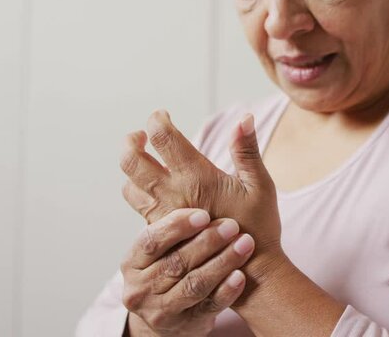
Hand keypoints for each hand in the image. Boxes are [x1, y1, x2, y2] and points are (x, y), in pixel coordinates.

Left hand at [120, 111, 282, 266]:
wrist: (249, 273)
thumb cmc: (258, 227)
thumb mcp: (260, 185)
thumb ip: (247, 150)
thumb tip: (244, 118)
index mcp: (197, 177)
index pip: (163, 137)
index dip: (158, 119)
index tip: (162, 116)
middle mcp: (173, 194)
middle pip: (132, 160)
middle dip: (132, 141)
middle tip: (141, 135)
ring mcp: (163, 215)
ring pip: (129, 184)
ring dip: (132, 167)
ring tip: (144, 159)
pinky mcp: (160, 232)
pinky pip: (137, 206)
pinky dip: (138, 190)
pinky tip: (152, 186)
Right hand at [121, 208, 255, 335]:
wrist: (169, 314)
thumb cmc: (167, 266)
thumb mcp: (157, 247)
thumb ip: (165, 220)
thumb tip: (169, 170)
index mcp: (132, 262)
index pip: (151, 241)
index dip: (177, 226)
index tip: (203, 213)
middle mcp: (142, 288)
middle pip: (175, 263)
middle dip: (207, 242)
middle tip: (232, 225)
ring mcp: (163, 310)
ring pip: (195, 284)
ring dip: (222, 262)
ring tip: (245, 243)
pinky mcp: (187, 323)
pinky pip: (210, 306)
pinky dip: (226, 290)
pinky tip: (241, 275)